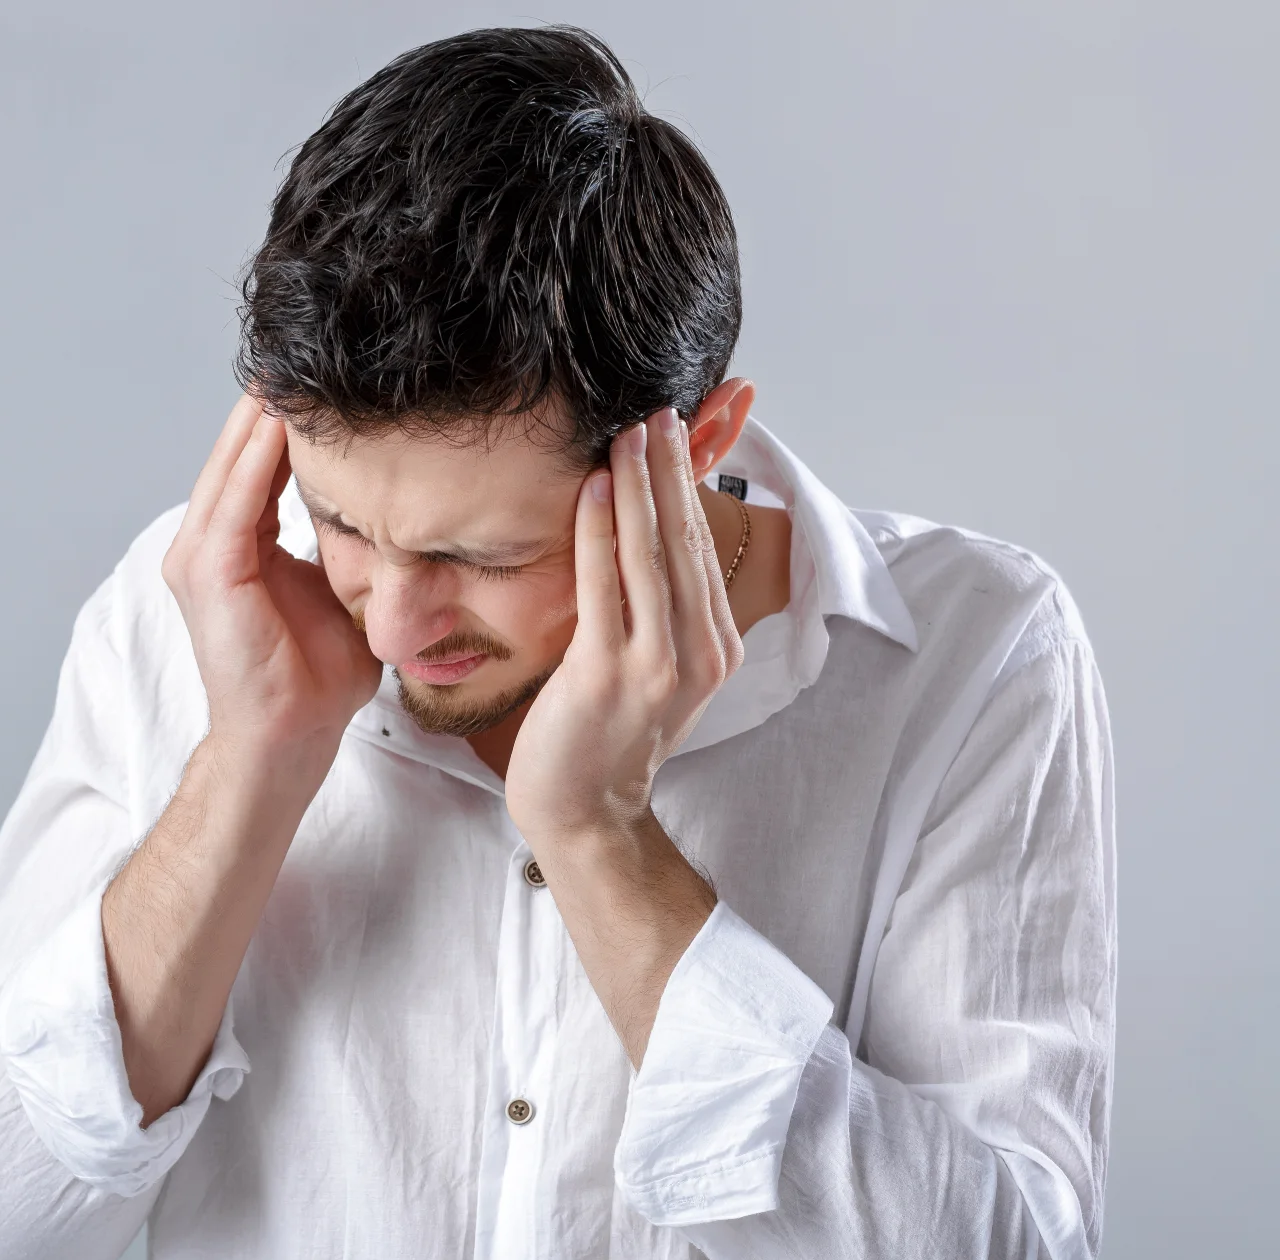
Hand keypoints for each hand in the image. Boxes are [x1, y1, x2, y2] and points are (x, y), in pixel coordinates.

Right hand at [162, 394, 381, 775]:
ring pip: (235, 464)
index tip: (331, 377)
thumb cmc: (314, 683)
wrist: (287, 740)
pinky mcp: (209, 571)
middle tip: (308, 346)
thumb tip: (400, 518)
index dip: (292, 421)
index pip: (260, 466)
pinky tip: (286, 418)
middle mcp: (206, 542)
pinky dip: (259, 456)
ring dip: (265, 414)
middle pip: (241, 453)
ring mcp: (199, 555)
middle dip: (273, 402)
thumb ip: (348, 551)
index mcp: (235, 546)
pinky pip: (238, 499)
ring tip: (296, 364)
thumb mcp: (338, 596)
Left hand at [504, 407, 745, 850]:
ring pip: (651, 554)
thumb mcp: (652, 662)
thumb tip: (652, 530)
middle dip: (670, 468)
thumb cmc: (606, 732)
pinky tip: (591, 488)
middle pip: (686, 539)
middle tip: (655, 409)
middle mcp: (698, 652)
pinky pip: (605, 587)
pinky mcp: (606, 674)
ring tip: (628, 432)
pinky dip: (599, 531)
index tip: (676, 429)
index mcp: (716, 645)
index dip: (690, 483)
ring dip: (638, 485)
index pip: (703, 546)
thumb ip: (661, 603)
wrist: (583, 810)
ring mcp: (657, 664)